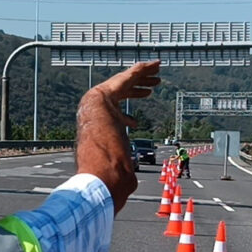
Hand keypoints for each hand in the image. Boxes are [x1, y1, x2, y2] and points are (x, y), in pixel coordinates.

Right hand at [75, 61, 161, 214]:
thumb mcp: (120, 171)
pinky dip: (141, 70)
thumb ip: (124, 171)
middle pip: (122, 97)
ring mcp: (102, 102)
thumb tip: (129, 187)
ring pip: (126, 83)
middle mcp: (100, 114)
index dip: (126, 119)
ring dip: (143, 77)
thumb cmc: (106, 174)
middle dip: (138, 90)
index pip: (114, 121)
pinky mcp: (107, 92)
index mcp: (102, 131)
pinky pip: (128, 76)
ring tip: (158, 72)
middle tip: (152, 88)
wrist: (94, 163)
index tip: (136, 122)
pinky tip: (153, 64)